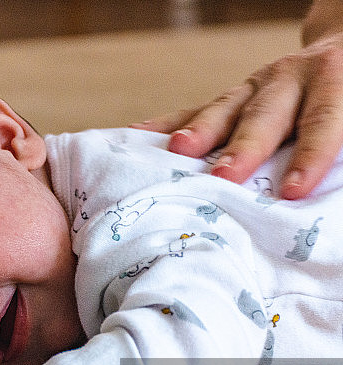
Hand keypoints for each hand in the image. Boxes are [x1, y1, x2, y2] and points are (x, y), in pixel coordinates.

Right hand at [131, 32, 342, 199]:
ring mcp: (255, 86)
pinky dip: (166, 123)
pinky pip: (195, 110)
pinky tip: (138, 135)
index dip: (309, 155)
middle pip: (265, 115)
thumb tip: (317, 183)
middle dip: (242, 147)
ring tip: (177, 152)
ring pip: (225, 109)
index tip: (292, 190)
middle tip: (224, 176)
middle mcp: (291, 79)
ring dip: (200, 131)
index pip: (322, 121)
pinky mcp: (232, 96)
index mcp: (335, 82)